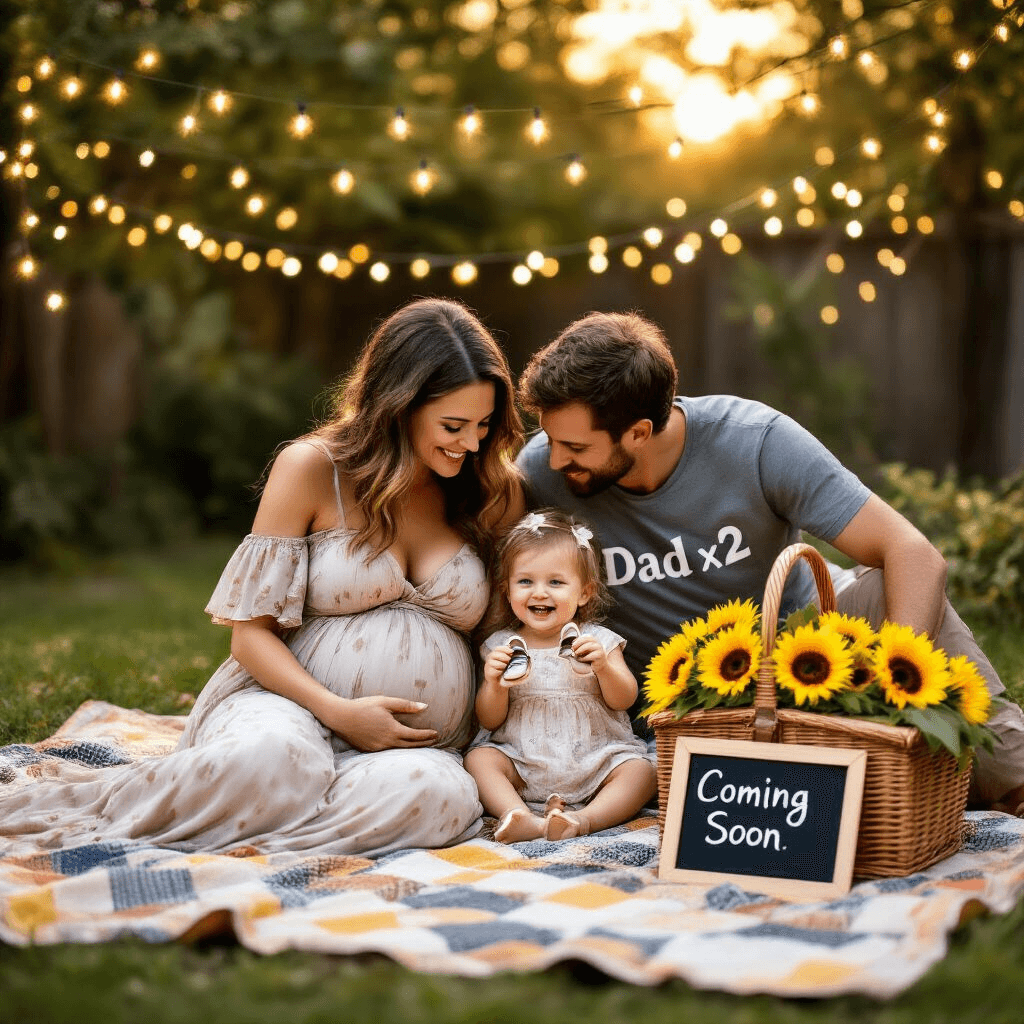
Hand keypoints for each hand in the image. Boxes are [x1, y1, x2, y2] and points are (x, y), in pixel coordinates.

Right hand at [322, 694, 437, 751]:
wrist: (341, 717)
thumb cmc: (363, 706)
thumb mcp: (386, 702)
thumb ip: (406, 705)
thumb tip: (425, 707)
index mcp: (393, 730)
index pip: (415, 736)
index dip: (427, 735)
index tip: (436, 734)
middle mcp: (387, 742)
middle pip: (410, 746)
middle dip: (423, 743)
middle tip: (434, 741)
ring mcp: (378, 748)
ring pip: (399, 750)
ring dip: (412, 747)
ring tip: (421, 744)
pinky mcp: (370, 750)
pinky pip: (388, 751)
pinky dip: (398, 749)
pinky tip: (400, 745)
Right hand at [483, 646, 515, 687]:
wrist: (498, 684)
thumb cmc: (504, 672)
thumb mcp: (508, 664)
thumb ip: (511, 657)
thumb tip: (521, 654)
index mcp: (495, 655)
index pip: (497, 648)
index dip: (504, 648)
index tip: (511, 651)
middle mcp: (490, 660)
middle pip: (494, 654)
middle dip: (503, 656)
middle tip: (509, 660)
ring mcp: (488, 667)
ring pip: (492, 662)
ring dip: (501, 664)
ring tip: (505, 666)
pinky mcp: (488, 674)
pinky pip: (493, 671)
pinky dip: (499, 671)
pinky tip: (501, 672)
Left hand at [571, 634, 607, 673]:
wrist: (600, 667)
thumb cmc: (591, 659)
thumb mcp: (585, 651)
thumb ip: (581, 647)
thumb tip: (573, 646)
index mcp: (594, 641)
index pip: (585, 637)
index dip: (578, 640)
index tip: (572, 644)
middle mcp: (598, 643)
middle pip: (586, 640)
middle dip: (578, 643)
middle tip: (572, 649)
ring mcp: (599, 649)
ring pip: (588, 646)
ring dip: (580, 650)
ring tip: (575, 654)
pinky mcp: (600, 656)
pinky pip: (590, 655)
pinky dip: (584, 658)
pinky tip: (581, 660)